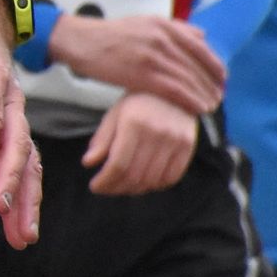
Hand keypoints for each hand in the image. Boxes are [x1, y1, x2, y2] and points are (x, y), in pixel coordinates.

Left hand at [0, 0, 44, 246]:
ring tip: (23, 239)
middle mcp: (10, 103)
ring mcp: (12, 121)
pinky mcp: (8, 136)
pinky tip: (18, 232)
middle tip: (2, 210)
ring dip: (26, 201)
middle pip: (18, 143)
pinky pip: (21, 170)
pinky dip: (23, 200)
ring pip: (27, 164)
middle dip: (12, 178)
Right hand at [47, 14, 225, 115]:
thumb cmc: (111, 34)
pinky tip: (197, 109)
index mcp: (164, 25)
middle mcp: (161, 38)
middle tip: (220, 97)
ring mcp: (151, 56)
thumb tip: (202, 35)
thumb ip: (175, 27)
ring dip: (203, 94)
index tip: (223, 78)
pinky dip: (189, 100)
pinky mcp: (140, 74)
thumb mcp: (145, 22)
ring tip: (211, 106)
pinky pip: (172, 89)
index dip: (214, 64)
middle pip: (196, 64)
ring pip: (187, 78)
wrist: (82, 41)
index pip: (199, 47)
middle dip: (211, 83)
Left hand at [84, 90, 198, 195]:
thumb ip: (102, 139)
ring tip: (122, 187)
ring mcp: (175, 140)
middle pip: (135, 175)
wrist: (172, 87)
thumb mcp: (115, 115)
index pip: (118, 164)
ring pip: (152, 180)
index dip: (105, 181)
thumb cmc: (138, 102)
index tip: (95, 186)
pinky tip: (144, 183)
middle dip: (116, 188)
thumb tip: (88, 163)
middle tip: (106, 189)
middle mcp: (156, 132)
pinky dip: (155, 185)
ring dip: (134, 190)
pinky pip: (171, 177)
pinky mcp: (188, 145)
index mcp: (133, 123)